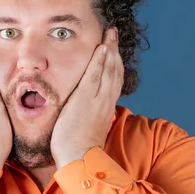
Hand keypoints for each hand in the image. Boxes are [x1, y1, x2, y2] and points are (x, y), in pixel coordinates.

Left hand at [51, 28, 122, 168]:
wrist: (79, 159)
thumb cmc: (79, 149)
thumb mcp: (88, 130)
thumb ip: (89, 117)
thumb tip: (86, 112)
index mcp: (106, 108)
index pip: (114, 81)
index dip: (115, 64)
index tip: (114, 50)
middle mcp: (105, 102)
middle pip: (115, 71)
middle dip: (115, 51)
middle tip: (114, 34)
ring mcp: (97, 100)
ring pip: (108, 70)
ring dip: (110, 50)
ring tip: (110, 34)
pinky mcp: (85, 100)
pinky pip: (94, 76)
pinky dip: (100, 61)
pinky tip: (102, 48)